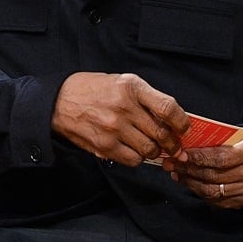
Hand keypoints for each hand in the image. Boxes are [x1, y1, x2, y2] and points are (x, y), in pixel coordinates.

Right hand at [52, 72, 190, 166]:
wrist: (58, 102)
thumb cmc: (91, 90)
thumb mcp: (121, 81)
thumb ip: (146, 98)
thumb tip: (170, 119)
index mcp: (131, 87)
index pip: (168, 108)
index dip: (182, 122)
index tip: (183, 128)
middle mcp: (124, 107)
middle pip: (162, 133)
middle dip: (172, 143)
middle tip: (173, 145)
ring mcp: (114, 128)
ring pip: (149, 149)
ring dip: (154, 151)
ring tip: (149, 146)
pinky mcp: (104, 146)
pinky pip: (133, 160)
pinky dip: (138, 158)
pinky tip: (133, 150)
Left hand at [160, 130, 242, 209]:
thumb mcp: (240, 134)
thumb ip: (218, 139)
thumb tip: (186, 143)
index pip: (221, 158)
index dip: (198, 158)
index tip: (180, 154)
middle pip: (214, 176)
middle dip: (188, 170)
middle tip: (171, 164)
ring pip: (213, 191)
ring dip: (190, 182)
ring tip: (177, 174)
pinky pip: (218, 200)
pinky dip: (200, 192)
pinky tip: (190, 183)